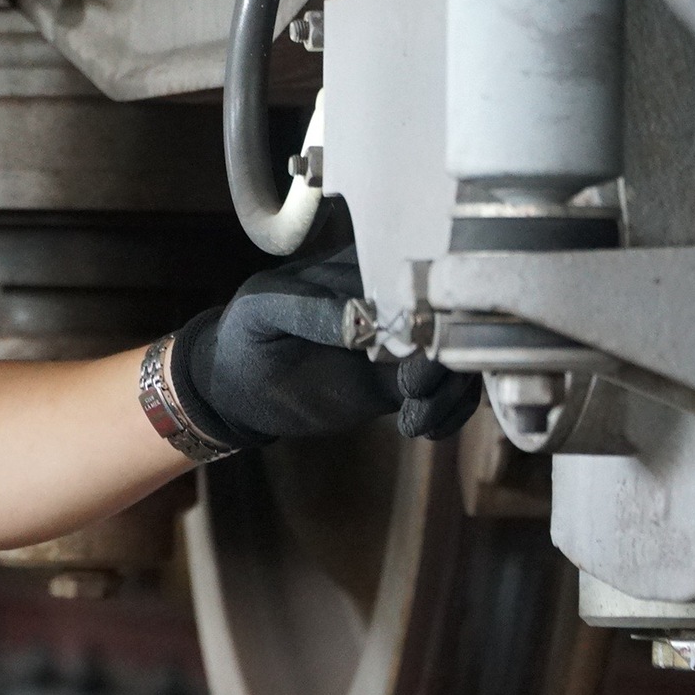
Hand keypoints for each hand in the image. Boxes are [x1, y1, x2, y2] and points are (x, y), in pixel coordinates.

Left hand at [170, 248, 481, 446]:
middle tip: (412, 390)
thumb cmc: (246, 332)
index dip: (430, 309)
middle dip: (448, 358)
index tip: (412, 346)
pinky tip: (421, 428)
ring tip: (415, 421)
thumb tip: (361, 316)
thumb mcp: (262, 310)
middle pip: (453, 319)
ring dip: (452, 393)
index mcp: (361, 266)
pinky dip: (449, 413)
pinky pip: (446, 393)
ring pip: (458, 359)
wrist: (236, 385)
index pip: (420, 275)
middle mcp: (391, 302)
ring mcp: (399, 344)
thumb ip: (307, 307)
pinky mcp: (398, 383)